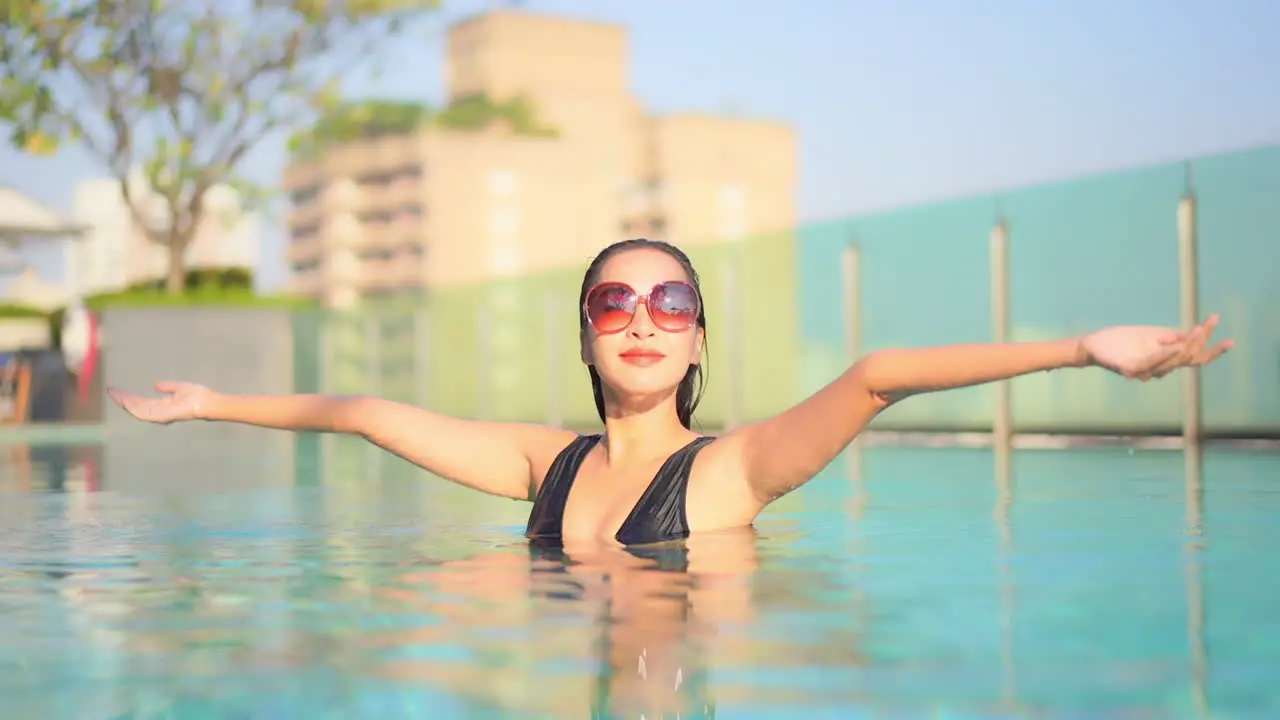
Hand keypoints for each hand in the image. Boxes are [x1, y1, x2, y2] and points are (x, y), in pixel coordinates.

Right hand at [107, 381, 215, 423]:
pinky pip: (145, 413)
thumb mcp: (180, 388)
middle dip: (123, 399)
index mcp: (163, 406)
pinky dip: (134, 407)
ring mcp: (161, 415)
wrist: (209, 401)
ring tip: (115, 393)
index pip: (142, 402)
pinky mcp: (164, 416)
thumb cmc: (199, 396)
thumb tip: (156, 386)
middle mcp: (160, 412)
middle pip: (137, 406)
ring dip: (125, 402)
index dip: (129, 397)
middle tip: (111, 390)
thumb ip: (169, 387)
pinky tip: (125, 401)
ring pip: (138, 410)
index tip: (118, 390)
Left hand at [1082, 314, 1233, 380]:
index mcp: (1165, 359)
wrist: (1094, 346)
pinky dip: (1163, 354)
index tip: (1229, 338)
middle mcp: (1158, 368)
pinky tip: (1174, 345)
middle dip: (1200, 342)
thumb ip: (1173, 337)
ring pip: (1171, 361)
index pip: (1194, 356)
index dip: (1212, 349)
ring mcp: (1144, 370)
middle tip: (1206, 326)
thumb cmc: (1122, 340)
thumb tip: (1196, 333)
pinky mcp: (1129, 368)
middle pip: (1186, 358)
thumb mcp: (1152, 336)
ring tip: (1197, 330)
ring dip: (1185, 346)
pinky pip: (1150, 362)